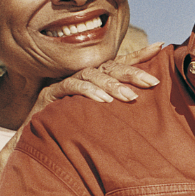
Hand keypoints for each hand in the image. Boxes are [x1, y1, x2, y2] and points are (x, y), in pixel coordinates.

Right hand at [0, 43, 162, 195]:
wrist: (34, 148)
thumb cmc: (71, 138)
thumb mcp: (100, 125)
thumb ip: (118, 115)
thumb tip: (147, 114)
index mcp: (94, 81)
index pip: (118, 63)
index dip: (138, 55)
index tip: (161, 47)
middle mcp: (79, 78)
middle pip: (109, 67)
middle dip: (132, 72)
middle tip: (152, 82)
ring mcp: (64, 83)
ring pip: (91, 75)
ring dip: (112, 85)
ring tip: (130, 97)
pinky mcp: (49, 94)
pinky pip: (71, 87)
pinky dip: (88, 92)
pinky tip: (103, 102)